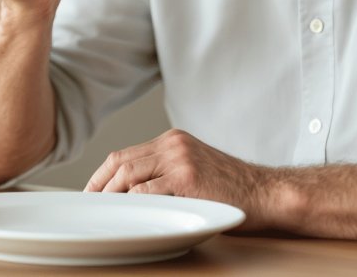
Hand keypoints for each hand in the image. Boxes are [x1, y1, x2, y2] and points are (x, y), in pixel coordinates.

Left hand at [84, 130, 283, 231]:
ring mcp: (179, 159)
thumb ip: (166, 173)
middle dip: (99, 186)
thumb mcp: (195, 170)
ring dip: (111, 196)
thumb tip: (130, 194)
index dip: (102, 175)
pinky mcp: (186, 178)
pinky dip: (131, 204)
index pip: (125, 154)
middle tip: (89, 207)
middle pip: (121, 162)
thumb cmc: (233, 190)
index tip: (91, 193)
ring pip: (128, 175)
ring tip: (102, 214)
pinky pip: (146, 191)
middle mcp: (173, 144)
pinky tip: (126, 216)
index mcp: (173, 140)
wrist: (266, 193)